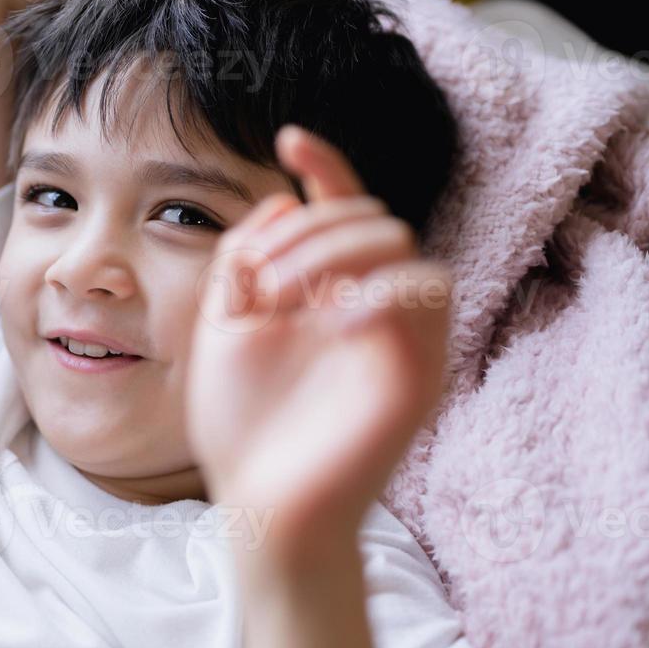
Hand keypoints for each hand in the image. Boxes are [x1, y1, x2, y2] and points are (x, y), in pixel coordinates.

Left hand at [186, 127, 450, 570]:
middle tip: (261, 279)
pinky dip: (379, 285)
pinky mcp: (419, 369)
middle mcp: (367, 306)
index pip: (340, 213)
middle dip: (309, 227)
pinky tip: (331, 315)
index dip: (324, 169)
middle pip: (366, 218)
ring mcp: (397, 336)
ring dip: (336, 247)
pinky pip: (425, 292)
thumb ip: (242, 264)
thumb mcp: (223, 330)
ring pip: (400, 242)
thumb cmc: (243, 428)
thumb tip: (278, 199)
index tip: (289, 139)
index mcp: (325, 294)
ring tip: (280, 294)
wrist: (263, 507)